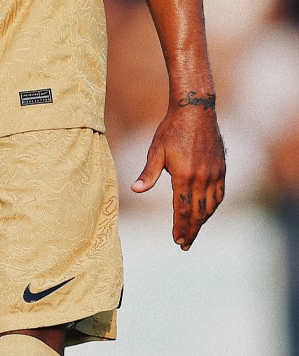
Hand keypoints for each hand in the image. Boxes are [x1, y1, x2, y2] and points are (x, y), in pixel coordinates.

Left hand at [131, 101, 225, 249]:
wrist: (195, 111)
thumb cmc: (172, 130)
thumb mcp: (156, 150)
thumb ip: (148, 173)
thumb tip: (135, 190)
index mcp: (184, 176)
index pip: (183, 210)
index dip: (180, 227)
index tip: (177, 240)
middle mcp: (202, 178)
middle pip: (198, 213)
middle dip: (191, 230)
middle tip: (185, 244)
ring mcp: (214, 174)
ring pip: (210, 206)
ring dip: (203, 221)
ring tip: (194, 230)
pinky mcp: (221, 169)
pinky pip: (219, 194)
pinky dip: (213, 206)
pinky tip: (207, 211)